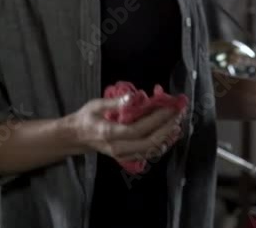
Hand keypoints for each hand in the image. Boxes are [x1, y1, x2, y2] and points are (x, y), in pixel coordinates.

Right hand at [70, 96, 184, 161]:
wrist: (77, 137)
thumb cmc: (86, 118)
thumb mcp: (96, 105)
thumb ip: (115, 102)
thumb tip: (132, 97)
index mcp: (110, 134)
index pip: (138, 129)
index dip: (157, 119)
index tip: (170, 107)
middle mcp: (118, 148)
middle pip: (149, 142)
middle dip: (167, 128)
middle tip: (178, 114)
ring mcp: (123, 155)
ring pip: (151, 150)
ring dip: (167, 137)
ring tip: (177, 122)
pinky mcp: (127, 158)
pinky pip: (148, 153)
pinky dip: (161, 144)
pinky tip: (169, 133)